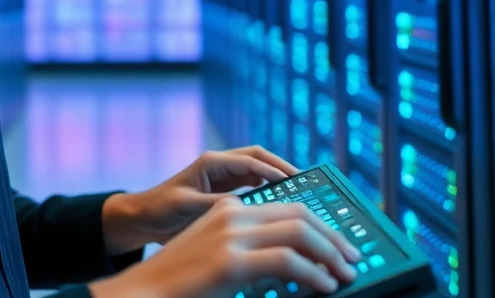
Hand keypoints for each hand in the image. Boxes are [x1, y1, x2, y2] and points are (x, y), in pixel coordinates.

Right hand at [90, 197, 361, 297]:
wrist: (142, 293)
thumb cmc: (179, 284)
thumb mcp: (216, 256)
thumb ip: (248, 250)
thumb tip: (292, 264)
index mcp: (228, 208)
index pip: (288, 206)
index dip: (321, 225)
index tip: (340, 245)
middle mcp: (231, 213)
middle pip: (299, 214)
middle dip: (333, 238)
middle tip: (352, 259)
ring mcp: (230, 235)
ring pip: (299, 232)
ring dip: (330, 254)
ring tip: (345, 274)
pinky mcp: (229, 261)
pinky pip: (287, 261)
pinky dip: (314, 274)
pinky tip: (324, 286)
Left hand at [102, 146, 298, 253]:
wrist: (144, 218)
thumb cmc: (161, 208)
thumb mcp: (188, 206)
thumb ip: (216, 204)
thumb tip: (245, 206)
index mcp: (212, 163)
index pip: (251, 160)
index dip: (274, 169)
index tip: (295, 181)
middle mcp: (220, 166)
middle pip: (259, 159)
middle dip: (282, 168)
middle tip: (305, 183)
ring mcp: (224, 179)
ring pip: (259, 172)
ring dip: (277, 180)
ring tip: (299, 195)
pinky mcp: (225, 193)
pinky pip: (253, 188)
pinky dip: (268, 193)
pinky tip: (281, 208)